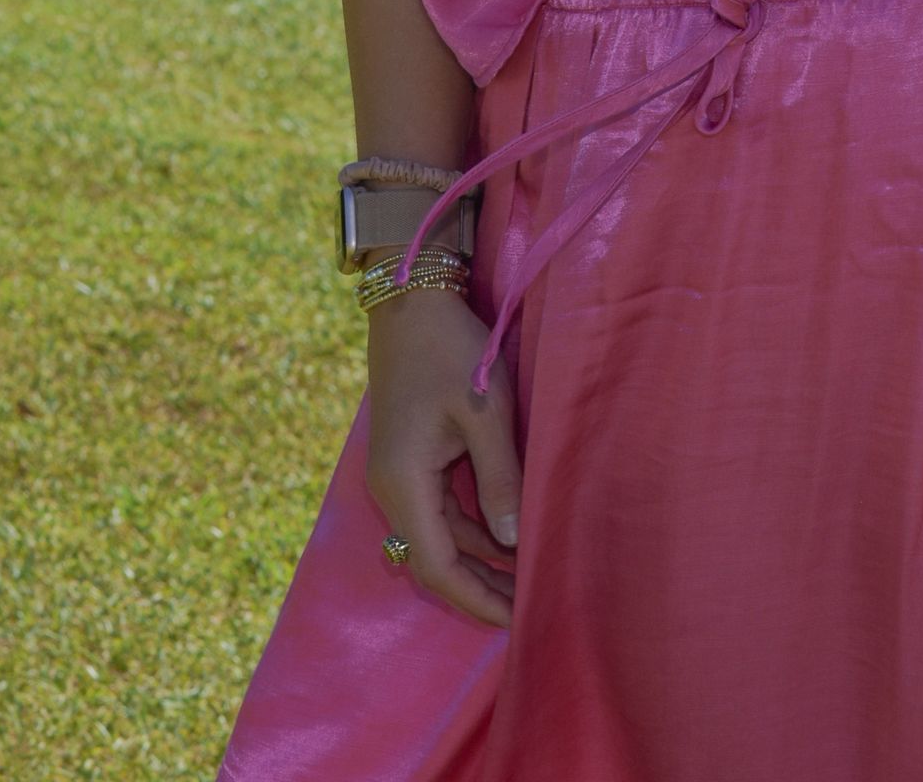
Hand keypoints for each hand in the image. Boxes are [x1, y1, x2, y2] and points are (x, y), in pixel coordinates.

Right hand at [364, 289, 523, 627]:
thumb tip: (513, 542)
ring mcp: (399, 476)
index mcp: (404, 484)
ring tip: (527, 579)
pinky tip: (506, 538)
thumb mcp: (485, 411)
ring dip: (479, 560)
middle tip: (529, 608)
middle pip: (435, 560)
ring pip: (439, 537)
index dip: (476, 599)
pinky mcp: (410, 460)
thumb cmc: (451, 350)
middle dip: (479, 589)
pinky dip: (472, 530)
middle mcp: (393, 490)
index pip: (437, 567)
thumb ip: (499, 477)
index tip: (517, 619)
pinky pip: (440, 511)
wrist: (411, 302)